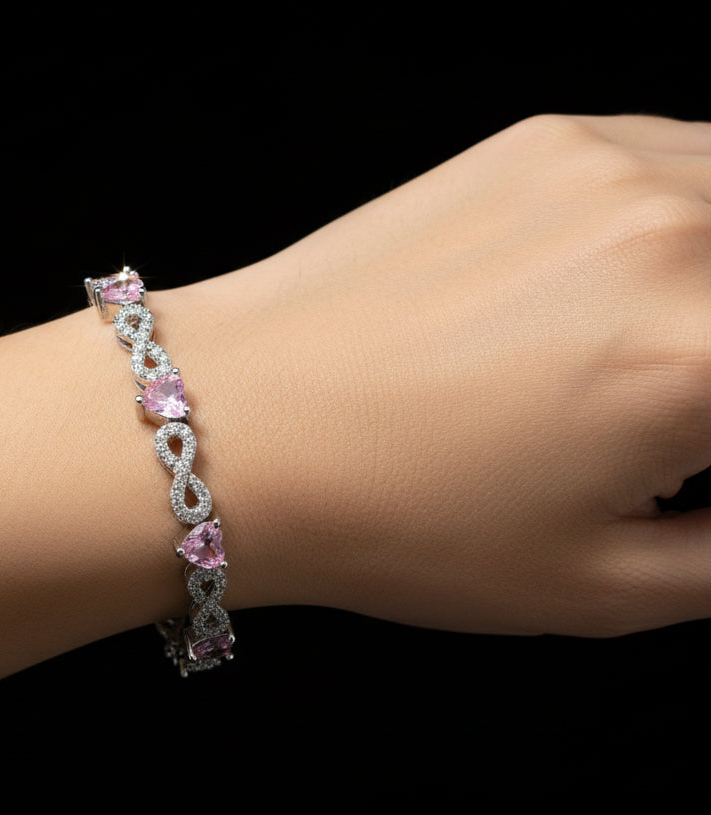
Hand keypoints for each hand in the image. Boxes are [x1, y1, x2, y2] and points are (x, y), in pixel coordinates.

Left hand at [159, 114, 710, 637]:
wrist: (242, 419)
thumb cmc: (394, 515)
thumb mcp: (597, 583)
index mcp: (701, 353)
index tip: (705, 452)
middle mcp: (675, 228)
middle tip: (688, 403)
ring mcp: (606, 163)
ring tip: (668, 352)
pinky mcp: (545, 138)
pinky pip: (686, 157)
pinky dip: (701, 216)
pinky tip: (643, 280)